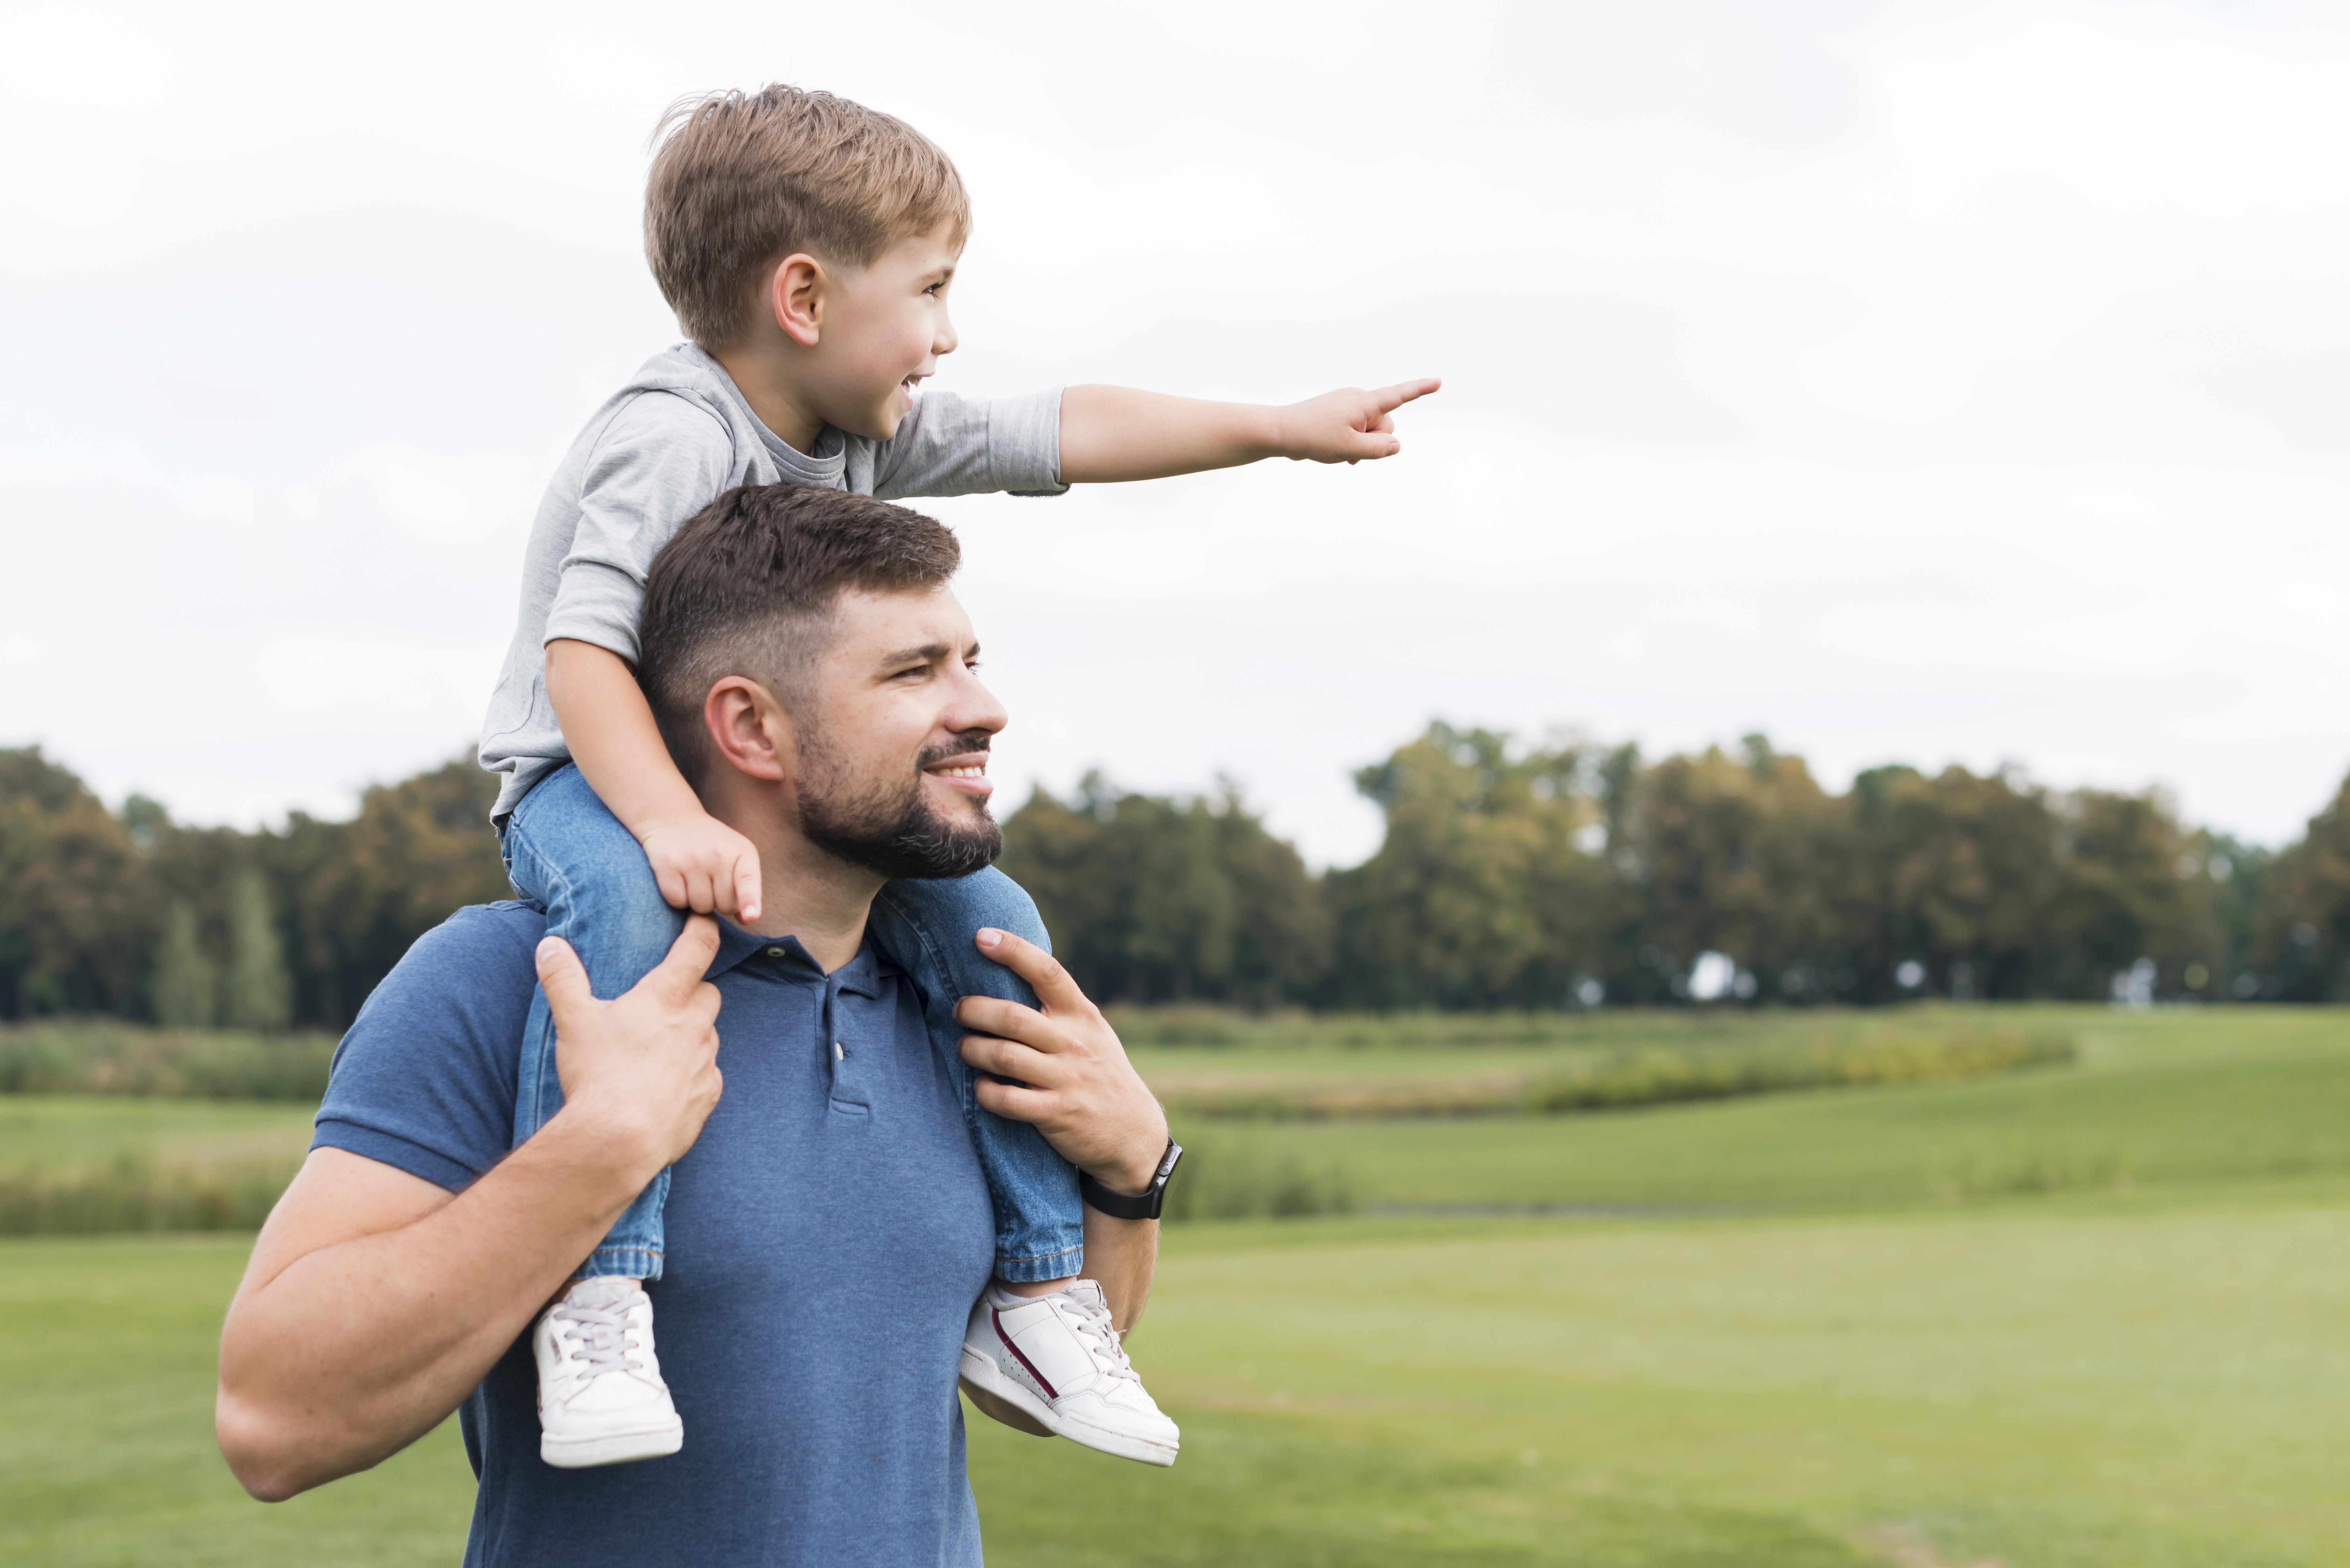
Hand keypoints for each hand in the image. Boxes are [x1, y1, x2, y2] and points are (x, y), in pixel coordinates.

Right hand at [540, 917, 724, 1177]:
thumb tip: (550, 945)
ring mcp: (706, 1062)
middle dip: (694, 992)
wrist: (619, 1139)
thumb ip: (563, 979)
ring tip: (657, 1048)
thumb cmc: (597, 1074)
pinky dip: (692, 1075)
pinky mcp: (708, 1096)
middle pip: (710, 993)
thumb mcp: (573, 1020)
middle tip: (666, 1001)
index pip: (699, 948)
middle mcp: (696, 1025)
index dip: (704, 930)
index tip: (703, 922)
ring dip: (692, 1035)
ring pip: (709, 1036)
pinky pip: (707, 1076)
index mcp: (667, 998)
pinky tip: (665, 1085)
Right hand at [637, 809, 763, 921]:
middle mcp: (718, 854)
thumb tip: (748, 919)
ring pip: (701, 907)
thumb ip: (745, 888)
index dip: (750, 900)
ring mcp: (692, 859)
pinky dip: (677, 898)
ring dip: (697, 902)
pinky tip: (678, 880)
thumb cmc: (710, 846)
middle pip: (725, 906)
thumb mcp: (735, 857)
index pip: (748, 880)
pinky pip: (677, 902)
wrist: (671, 818)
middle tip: (710, 883)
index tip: (751, 917)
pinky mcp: (667, 865)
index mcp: (742, 852)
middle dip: (719, 902)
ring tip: (694, 880)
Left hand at [955, 931, 1170, 1195]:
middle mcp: (1074, 1043)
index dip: (1013, 951)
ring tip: (965, 1047)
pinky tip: (981, 1087)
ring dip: (972, 1050)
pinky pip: (1007, 1100)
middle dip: (974, 1010)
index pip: (1047, 972)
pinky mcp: (1056, 1113)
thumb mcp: (1092, 1032)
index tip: (982, 936)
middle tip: (959, 1009)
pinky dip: (985, 1092)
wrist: (1133, 1134)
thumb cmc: (1100, 1073)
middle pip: (1012, 1017)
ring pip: (1003, 1056)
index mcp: (1082, 1016)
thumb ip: (1059, 1008)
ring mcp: (1066, 1079)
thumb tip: (1010, 973)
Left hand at [1275, 377, 1440, 464]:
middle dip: (1374, 441)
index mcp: (1363, 403)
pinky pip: (1356, 428)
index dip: (1420, 390)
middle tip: (1349, 451)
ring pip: (1369, 429)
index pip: (1398, 396)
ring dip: (1361, 444)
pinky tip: (1335, 448)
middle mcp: (1358, 398)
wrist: (1280, 431)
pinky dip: (1352, 441)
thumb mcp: (1350, 449)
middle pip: (1384, 423)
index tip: (1438, 381)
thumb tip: (1396, 445)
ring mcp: (1347, 403)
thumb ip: (1378, 449)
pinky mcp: (1339, 411)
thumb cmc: (1313, 438)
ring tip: (1338, 450)